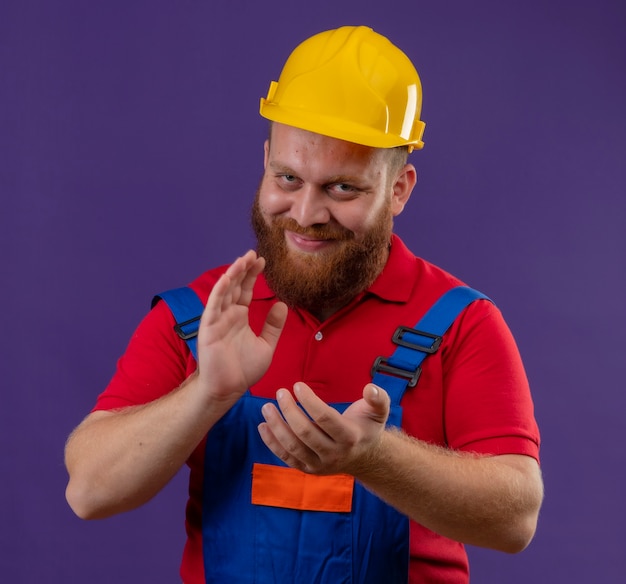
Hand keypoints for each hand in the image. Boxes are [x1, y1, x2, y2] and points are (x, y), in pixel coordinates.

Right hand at [195, 250, 287, 403]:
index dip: (253, 275)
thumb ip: (273, 326)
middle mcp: (227, 315)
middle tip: (253, 253)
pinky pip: (214, 307)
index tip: (262, 261)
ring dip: (232, 275)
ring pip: (224, 292)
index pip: (246, 290)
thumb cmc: (244, 369)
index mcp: (240, 316)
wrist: (228, 389)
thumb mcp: (266, 345)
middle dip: (243, 269)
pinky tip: (227, 278)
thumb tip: (282, 304)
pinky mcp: (209, 328)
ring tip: (242, 260)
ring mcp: (217, 320)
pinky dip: (219, 292)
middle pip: (235, 286)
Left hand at [258, 382, 389, 475]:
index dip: (309, 401)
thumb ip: (379, 398)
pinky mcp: (307, 469)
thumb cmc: (367, 427)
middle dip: (289, 411)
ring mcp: (319, 464)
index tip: (297, 385)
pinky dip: (272, 443)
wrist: (365, 457)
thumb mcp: (379, 411)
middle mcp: (333, 454)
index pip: (325, 418)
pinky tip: (263, 426)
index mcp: (349, 438)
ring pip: (292, 447)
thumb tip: (371, 388)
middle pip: (305, 432)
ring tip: (266, 407)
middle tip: (280, 392)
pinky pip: (286, 457)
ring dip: (276, 426)